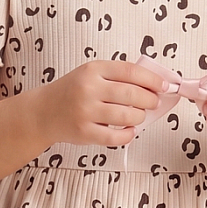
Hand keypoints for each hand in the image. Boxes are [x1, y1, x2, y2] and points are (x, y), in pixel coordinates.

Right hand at [38, 60, 165, 147]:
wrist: (42, 112)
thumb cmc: (71, 92)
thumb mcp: (90, 74)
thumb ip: (117, 76)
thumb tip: (153, 85)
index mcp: (93, 70)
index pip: (131, 72)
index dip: (152, 80)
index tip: (164, 86)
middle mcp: (89, 89)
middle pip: (132, 94)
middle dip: (150, 100)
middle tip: (153, 102)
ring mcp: (86, 112)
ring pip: (127, 116)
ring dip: (139, 117)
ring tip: (138, 116)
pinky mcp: (84, 132)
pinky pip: (116, 137)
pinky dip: (128, 135)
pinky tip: (128, 131)